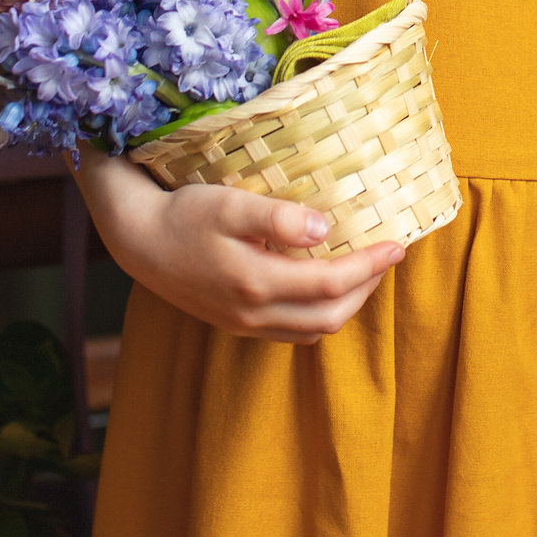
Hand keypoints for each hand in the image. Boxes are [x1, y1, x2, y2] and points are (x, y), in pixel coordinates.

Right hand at [99, 180, 402, 343]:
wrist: (138, 240)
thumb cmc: (184, 215)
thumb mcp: (230, 205)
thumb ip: (277, 218)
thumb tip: (325, 230)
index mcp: (256, 283)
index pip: (331, 284)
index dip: (371, 266)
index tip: (398, 244)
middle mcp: (254, 313)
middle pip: (330, 314)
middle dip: (367, 287)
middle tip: (387, 256)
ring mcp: (244, 324)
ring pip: (313, 329)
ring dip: (346, 303)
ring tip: (364, 270)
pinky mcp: (236, 324)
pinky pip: (293, 331)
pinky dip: (320, 312)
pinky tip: (324, 286)